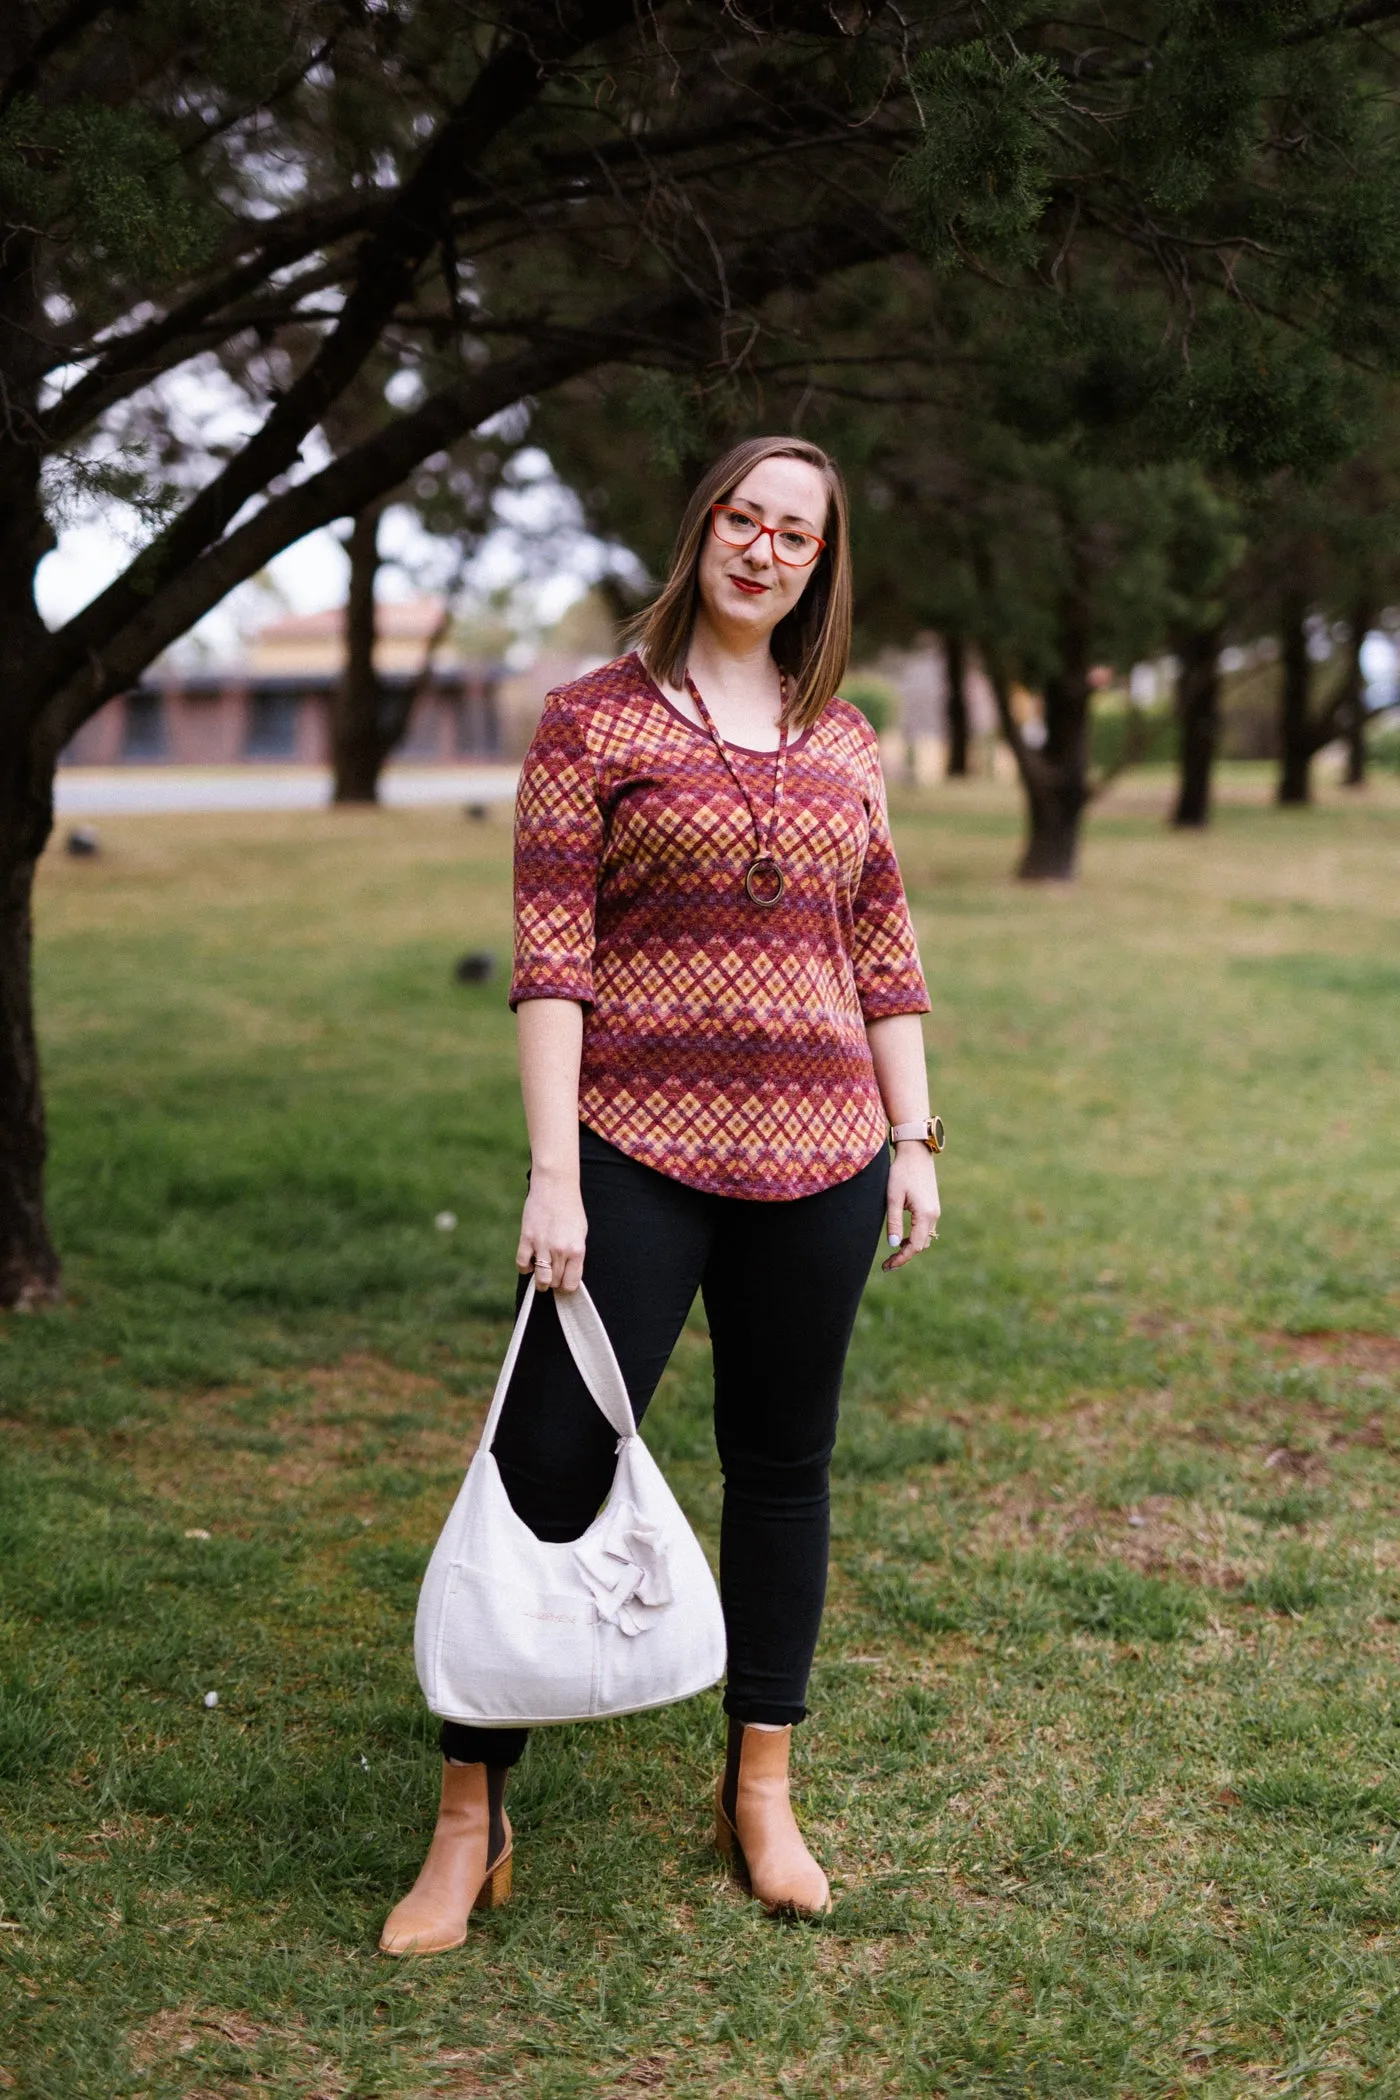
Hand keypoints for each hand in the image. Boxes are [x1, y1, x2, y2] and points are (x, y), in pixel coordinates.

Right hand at [516, 1168, 587, 1292]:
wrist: (556, 1186)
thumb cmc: (571, 1209)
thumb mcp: (580, 1233)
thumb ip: (575, 1255)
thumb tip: (567, 1275)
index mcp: (577, 1250)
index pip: (571, 1283)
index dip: (566, 1286)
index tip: (564, 1283)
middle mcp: (560, 1250)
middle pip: (554, 1282)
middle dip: (553, 1283)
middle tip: (553, 1276)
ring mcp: (542, 1245)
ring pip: (539, 1279)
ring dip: (540, 1281)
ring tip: (541, 1276)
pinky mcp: (526, 1238)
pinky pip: (522, 1264)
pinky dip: (525, 1267)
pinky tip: (530, 1262)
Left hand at [881, 1145, 940, 1271]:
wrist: (916, 1152)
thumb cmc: (901, 1172)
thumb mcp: (893, 1197)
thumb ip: (894, 1221)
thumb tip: (893, 1245)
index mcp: (925, 1215)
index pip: (915, 1246)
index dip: (901, 1259)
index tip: (887, 1266)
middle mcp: (934, 1215)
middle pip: (921, 1245)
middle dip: (905, 1256)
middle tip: (887, 1264)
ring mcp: (935, 1211)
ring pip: (924, 1238)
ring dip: (910, 1247)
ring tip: (892, 1253)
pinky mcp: (932, 1207)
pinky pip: (925, 1229)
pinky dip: (914, 1237)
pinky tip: (901, 1238)